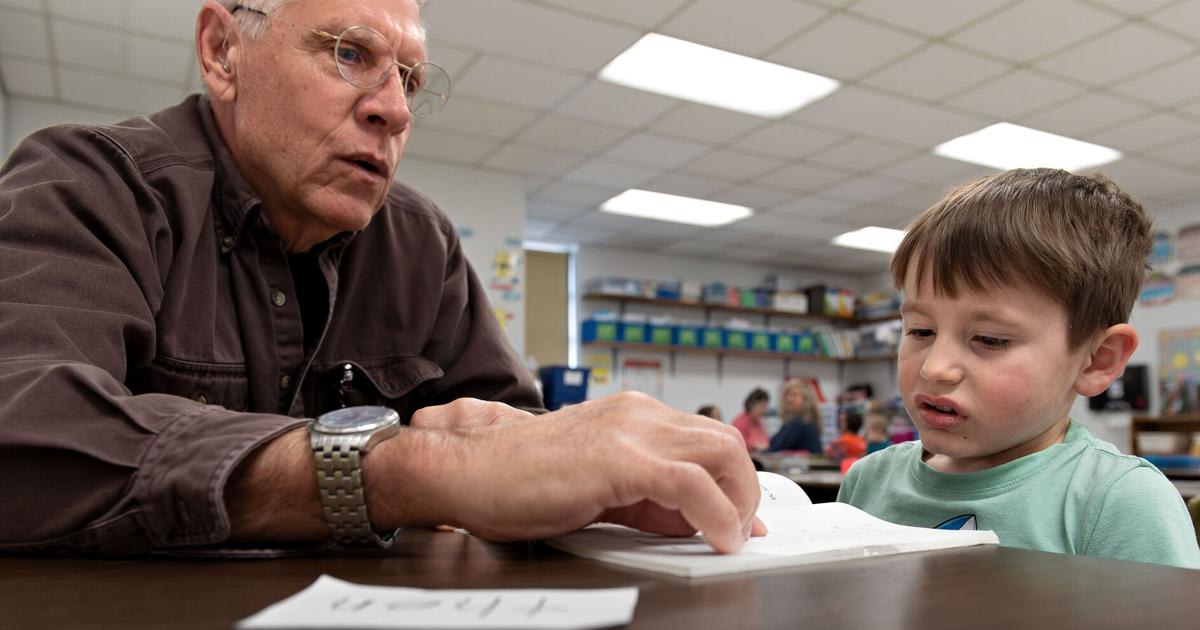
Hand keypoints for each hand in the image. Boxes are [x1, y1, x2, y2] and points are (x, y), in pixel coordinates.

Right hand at [400, 392, 765, 553]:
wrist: (466, 471)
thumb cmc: (517, 480)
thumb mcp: (598, 488)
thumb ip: (646, 499)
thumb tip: (691, 519)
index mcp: (632, 415)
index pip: (706, 439)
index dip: (733, 481)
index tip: (741, 517)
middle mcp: (638, 414)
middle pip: (725, 441)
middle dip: (745, 489)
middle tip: (740, 530)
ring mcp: (631, 431)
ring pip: (722, 453)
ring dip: (739, 500)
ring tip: (731, 536)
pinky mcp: (620, 458)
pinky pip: (693, 484)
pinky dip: (718, 514)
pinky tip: (719, 539)